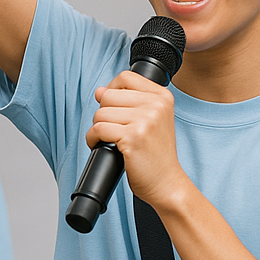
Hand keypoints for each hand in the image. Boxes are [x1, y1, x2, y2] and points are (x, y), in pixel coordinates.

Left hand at [85, 71, 186, 208]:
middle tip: (113, 129)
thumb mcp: (153, 120)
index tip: (113, 107)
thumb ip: (130, 101)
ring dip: (97, 128)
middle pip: (108, 95)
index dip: (111, 90)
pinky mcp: (133, 137)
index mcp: (163, 97)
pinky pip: (98, 129)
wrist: (166, 182)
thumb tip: (100, 90)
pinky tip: (101, 145)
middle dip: (103, 113)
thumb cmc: (156, 154)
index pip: (125, 77)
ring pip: (100, 112)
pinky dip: (92, 139)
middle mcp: (156, 105)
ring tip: (108, 139)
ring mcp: (145, 120)